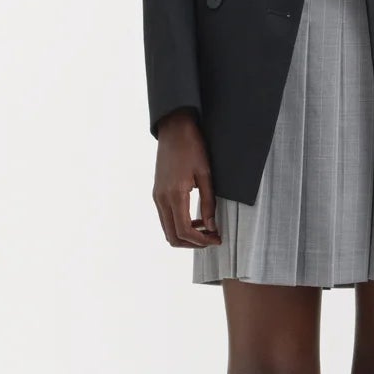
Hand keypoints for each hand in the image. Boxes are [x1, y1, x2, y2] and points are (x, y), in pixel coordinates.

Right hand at [152, 110, 222, 247]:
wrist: (174, 129)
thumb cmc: (192, 147)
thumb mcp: (206, 174)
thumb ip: (208, 203)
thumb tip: (211, 226)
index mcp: (174, 194)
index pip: (184, 231)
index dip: (201, 240)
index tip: (217, 238)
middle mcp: (161, 199)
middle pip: (172, 236)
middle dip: (193, 243)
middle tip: (212, 238)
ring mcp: (157, 196)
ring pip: (167, 229)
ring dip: (186, 235)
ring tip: (206, 229)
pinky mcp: (157, 193)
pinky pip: (166, 218)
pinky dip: (179, 225)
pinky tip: (195, 219)